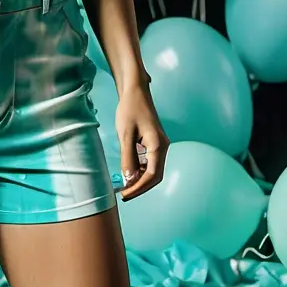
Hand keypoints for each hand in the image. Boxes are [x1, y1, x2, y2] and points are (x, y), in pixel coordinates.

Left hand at [114, 81, 168, 200]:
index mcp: (158, 145)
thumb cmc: (130, 109)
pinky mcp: (154, 142)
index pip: (151, 175)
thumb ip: (128, 158)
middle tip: (124, 194)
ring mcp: (160, 145)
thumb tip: (129, 180)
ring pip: (152, 170)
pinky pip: (149, 162)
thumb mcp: (125, 134)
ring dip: (140, 180)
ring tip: (124, 185)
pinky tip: (129, 171)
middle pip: (155, 176)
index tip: (124, 195)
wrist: (135, 91)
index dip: (138, 188)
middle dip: (140, 187)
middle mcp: (163, 147)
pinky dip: (140, 170)